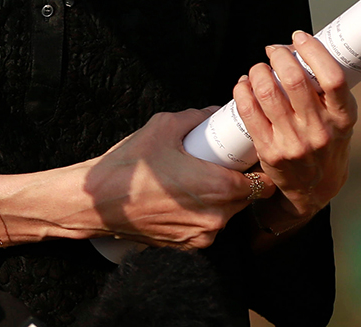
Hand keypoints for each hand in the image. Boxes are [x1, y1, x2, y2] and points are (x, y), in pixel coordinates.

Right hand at [81, 108, 272, 248]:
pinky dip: (201, 212)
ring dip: (218, 198)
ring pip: (226, 214)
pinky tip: (179, 195)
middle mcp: (216, 218)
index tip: (246, 157)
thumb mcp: (163, 127)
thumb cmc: (131, 164)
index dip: (258, 169)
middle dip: (237, 180)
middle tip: (218, 162)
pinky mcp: (187, 246)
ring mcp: (202, 236)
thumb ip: (196, 118)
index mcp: (217, 188)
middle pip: (245, 199)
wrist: (98, 201)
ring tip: (195, 177)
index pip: (262, 184)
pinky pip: (206, 226)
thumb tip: (214, 113)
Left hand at [234, 30, 356, 229]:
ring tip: (259, 68)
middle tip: (274, 51)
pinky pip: (248, 110)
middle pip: (294, 79)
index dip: (313, 51)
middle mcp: (320, 132)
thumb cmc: (326, 143)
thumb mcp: (339, 118)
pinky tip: (245, 84)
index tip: (299, 38)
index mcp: (342, 119)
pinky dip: (242, 89)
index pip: (333, 78)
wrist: (314, 189)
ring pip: (267, 91)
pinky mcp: (269, 151)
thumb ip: (325, 89)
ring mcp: (293, 143)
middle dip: (279, 55)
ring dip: (258, 70)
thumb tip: (295, 48)